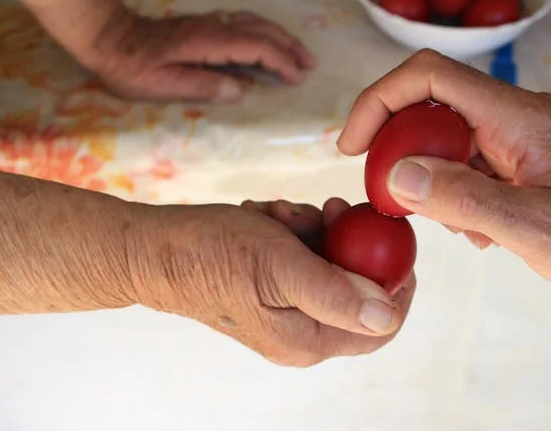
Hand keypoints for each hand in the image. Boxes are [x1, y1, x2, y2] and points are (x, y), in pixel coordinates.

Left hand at [89, 9, 315, 102]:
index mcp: (208, 41)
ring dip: (279, 36)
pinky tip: (267, 41)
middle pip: (262, 30)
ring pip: (254, 22)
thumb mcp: (163, 85)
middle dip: (289, 46)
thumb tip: (240, 90)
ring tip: (297, 52)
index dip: (280, 62)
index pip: (255, 47)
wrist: (108, 38)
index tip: (296, 79)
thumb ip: (203, 86)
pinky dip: (264, 31)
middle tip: (310, 64)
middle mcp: (213, 26)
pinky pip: (244, 21)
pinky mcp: (204, 23)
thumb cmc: (132, 67)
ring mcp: (209, 21)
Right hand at [129, 198, 414, 366]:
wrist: (152, 251)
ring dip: (314, 228)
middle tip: (328, 210)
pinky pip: (304, 252)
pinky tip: (268, 217)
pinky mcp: (273, 286)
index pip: (381, 325)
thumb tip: (387, 315)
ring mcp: (287, 307)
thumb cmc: (209, 256)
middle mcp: (302, 331)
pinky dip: (293, 228)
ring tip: (281, 215)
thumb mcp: (279, 268)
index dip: (398, 281)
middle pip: (357, 284)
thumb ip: (335, 295)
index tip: (394, 237)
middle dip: (346, 240)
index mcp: (308, 340)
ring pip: (330, 260)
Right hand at [337, 50, 550, 300]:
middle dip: (399, 151)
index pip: (432, 77)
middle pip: (433, 108)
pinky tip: (482, 232)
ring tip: (459, 229)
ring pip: (451, 140)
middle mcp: (518, 116)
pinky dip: (461, 193)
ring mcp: (524, 137)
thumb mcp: (536, 229)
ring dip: (434, 181)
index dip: (380, 101)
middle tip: (390, 199)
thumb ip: (466, 200)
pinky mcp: (529, 160)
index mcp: (519, 117)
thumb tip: (398, 175)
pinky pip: (476, 163)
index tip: (353, 145)